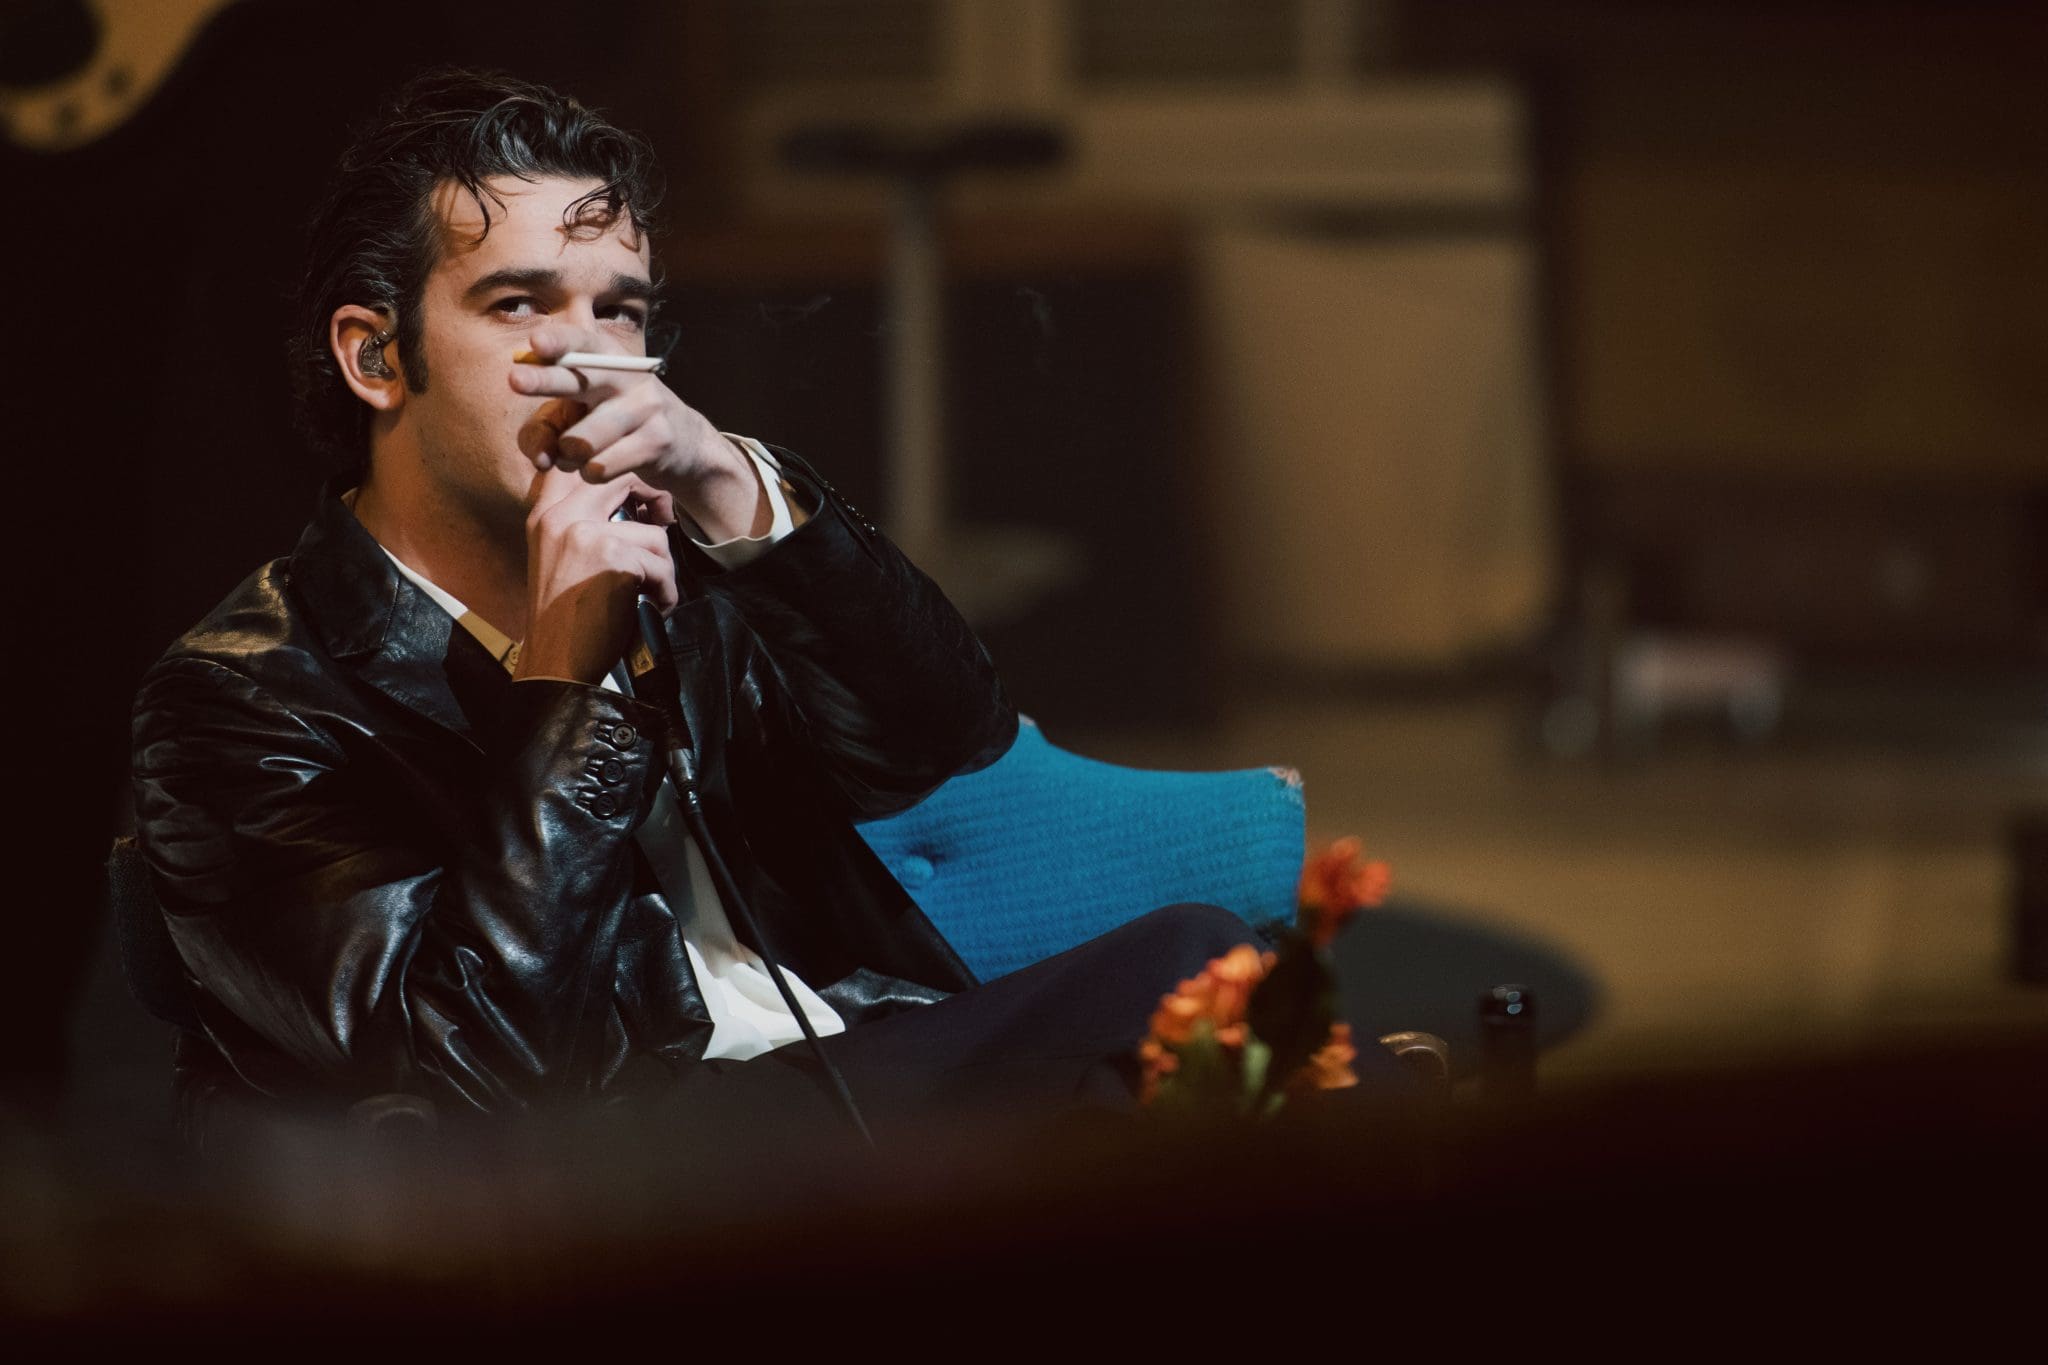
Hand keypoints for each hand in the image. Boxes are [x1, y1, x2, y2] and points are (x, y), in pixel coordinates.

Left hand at [510, 324, 767, 542]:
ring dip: (569, 456)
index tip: (535, 342)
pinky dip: (590, 473)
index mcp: (608, 356)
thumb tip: (540, 458)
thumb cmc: (616, 424)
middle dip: (546, 380)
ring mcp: (646, 408)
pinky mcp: (656, 441)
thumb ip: (549, 427)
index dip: (559, 342)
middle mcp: (629, 376)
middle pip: (580, 380)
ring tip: (579, 454)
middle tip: (514, 379)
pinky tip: (605, 466)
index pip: (583, 343)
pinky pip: (600, 467)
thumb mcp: (582, 413)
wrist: (684, 444)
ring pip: (582, 441)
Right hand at [512, 466, 679, 686]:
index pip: (580, 462)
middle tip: (662, 527)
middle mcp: (561, 516)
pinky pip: (662, 565)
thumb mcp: (558, 557)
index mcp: (545, 515)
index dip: (617, 469)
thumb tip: (633, 501)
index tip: (636, 498)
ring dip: (662, 568)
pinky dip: (665, 592)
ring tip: (649, 593)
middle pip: (624, 477)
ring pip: (654, 533)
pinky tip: (651, 607)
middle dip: (654, 502)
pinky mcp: (614, 558)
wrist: (554, 662)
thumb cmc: (564, 618)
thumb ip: (581, 523)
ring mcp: (586, 534)